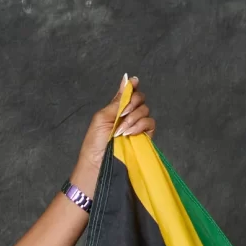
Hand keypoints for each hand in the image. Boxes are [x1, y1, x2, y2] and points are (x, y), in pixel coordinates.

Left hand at [69, 77, 155, 195]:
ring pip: (145, 111)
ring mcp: (137, 128)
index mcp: (116, 110)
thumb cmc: (95, 145)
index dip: (133, 87)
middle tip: (122, 114)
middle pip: (140, 99)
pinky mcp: (144, 139)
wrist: (98, 167)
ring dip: (134, 117)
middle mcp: (128, 117)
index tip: (134, 83)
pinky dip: (141, 126)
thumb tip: (127, 78)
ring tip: (121, 131)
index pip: (129, 93)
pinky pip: (150, 124)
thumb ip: (117, 100)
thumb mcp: (102, 118)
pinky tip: (129, 133)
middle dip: (133, 102)